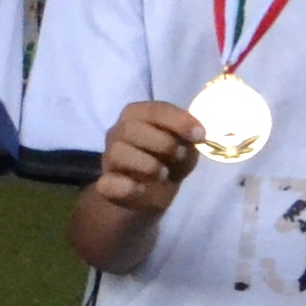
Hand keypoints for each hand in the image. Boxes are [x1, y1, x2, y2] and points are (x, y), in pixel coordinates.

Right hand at [92, 100, 201, 217]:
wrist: (149, 195)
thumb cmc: (168, 161)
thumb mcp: (184, 147)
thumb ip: (189, 139)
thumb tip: (198, 134)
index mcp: (138, 115)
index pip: (154, 110)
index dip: (178, 121)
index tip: (200, 135)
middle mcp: (118, 132)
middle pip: (130, 128)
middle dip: (162, 143)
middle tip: (178, 156)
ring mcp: (109, 159)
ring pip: (118, 153)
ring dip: (147, 164)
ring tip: (163, 174)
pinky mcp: (105, 184)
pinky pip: (109, 182)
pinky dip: (129, 187)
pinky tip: (142, 189)